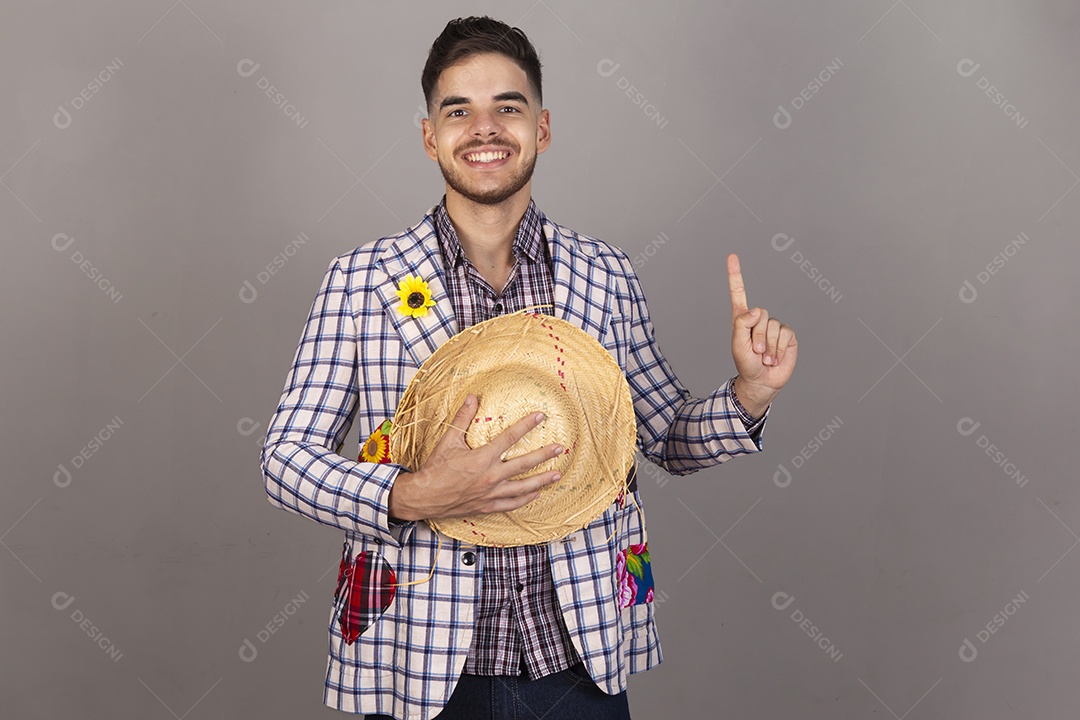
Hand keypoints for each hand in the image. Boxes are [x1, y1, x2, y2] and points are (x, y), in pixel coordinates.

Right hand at [387, 394, 563, 520]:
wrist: (425, 497)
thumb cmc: (436, 468)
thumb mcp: (448, 440)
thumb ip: (463, 418)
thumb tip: (473, 397)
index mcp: (482, 458)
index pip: (509, 438)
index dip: (526, 425)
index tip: (540, 417)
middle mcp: (491, 476)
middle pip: (524, 464)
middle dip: (543, 455)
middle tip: (559, 448)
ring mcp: (491, 493)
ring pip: (523, 487)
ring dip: (542, 480)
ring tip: (557, 474)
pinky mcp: (488, 506)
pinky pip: (512, 503)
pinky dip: (525, 499)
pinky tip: (536, 494)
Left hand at [728, 253, 796, 413]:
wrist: (762, 380)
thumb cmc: (745, 363)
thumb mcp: (737, 345)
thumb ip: (742, 324)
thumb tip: (756, 310)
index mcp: (742, 318)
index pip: (739, 293)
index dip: (735, 275)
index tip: (732, 256)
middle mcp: (759, 319)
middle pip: (760, 315)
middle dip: (757, 337)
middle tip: (755, 352)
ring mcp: (774, 326)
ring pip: (772, 326)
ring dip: (768, 347)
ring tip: (764, 357)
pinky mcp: (787, 335)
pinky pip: (785, 334)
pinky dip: (778, 349)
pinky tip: (775, 358)